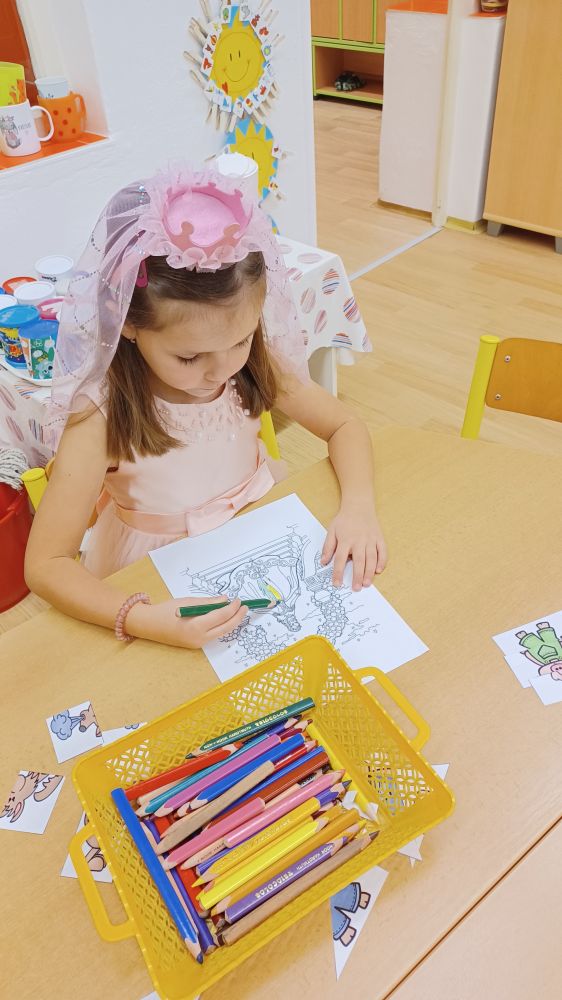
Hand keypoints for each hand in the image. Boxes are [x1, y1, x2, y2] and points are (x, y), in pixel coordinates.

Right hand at [126, 596, 247, 648]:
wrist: (149, 625)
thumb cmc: (166, 610)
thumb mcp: (188, 602)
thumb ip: (208, 602)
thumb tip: (225, 600)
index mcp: (196, 626)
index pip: (221, 616)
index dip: (232, 608)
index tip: (238, 600)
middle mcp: (199, 638)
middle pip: (226, 628)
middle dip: (237, 617)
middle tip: (244, 607)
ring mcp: (198, 644)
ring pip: (221, 633)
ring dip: (231, 622)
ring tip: (237, 611)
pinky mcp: (196, 645)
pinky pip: (213, 635)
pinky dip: (221, 626)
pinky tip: (225, 618)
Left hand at [321, 504, 387, 590]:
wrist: (359, 506)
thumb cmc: (344, 520)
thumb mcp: (332, 531)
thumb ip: (328, 547)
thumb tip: (323, 562)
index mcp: (346, 540)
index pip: (340, 559)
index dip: (338, 573)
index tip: (337, 584)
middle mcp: (359, 540)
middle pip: (359, 561)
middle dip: (357, 576)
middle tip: (356, 588)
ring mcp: (371, 539)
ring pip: (371, 558)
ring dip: (369, 572)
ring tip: (366, 583)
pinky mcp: (379, 538)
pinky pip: (382, 551)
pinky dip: (382, 561)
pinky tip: (378, 570)